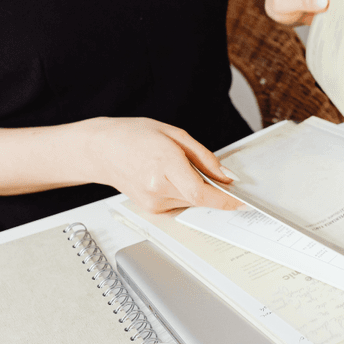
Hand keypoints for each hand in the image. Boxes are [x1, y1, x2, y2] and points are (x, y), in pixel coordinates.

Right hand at [82, 118, 241, 213]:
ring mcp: (152, 202)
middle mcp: (157, 188)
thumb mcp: (175, 134)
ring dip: (197, 189)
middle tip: (215, 175)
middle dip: (214, 190)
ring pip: (191, 202)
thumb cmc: (134, 136)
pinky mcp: (151, 209)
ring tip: (178, 168)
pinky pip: (179, 204)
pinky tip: (170, 177)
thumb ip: (204, 157)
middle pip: (200, 198)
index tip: (241, 201)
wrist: (102, 150)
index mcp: (164, 164)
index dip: (225, 200)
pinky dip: (184, 193)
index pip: (201, 192)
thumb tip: (226, 176)